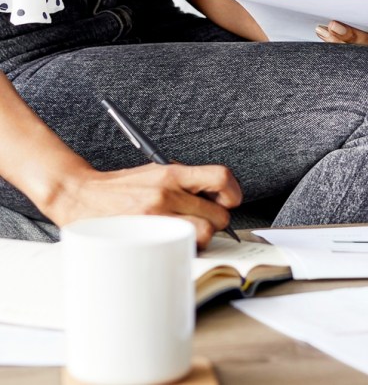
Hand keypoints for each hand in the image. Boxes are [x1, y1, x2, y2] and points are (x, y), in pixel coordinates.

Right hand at [47, 160, 242, 246]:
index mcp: (171, 173)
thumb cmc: (120, 187)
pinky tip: (173, 244)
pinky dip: (184, 250)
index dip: (232, 192)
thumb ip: (184, 181)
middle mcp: (167, 193)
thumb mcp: (154, 171)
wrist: (81, 195)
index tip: (229, 200)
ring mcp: (156, 217)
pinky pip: (182, 249)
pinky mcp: (146, 237)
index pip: (220, 178)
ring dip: (201, 239)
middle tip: (202, 221)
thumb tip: (215, 196)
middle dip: (216, 222)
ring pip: (204, 236)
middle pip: (218, 215)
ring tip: (186, 234)